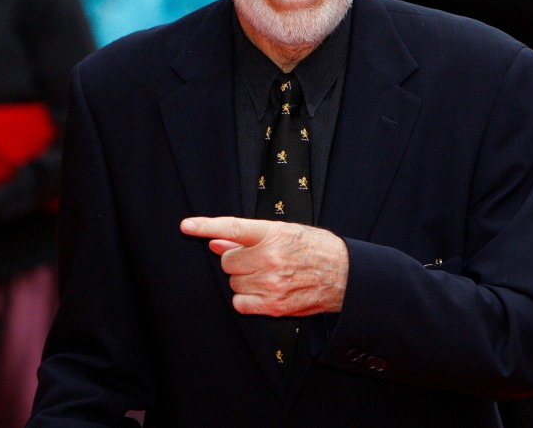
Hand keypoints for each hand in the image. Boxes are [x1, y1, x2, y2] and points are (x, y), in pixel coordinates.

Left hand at [180, 216, 348, 316]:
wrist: (345, 275)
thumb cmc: (315, 249)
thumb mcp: (285, 232)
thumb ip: (249, 238)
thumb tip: (216, 243)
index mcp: (274, 234)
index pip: (233, 228)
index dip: (206, 226)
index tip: (186, 226)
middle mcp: (271, 258)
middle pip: (228, 262)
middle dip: (238, 261)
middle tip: (258, 260)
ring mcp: (272, 283)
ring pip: (233, 283)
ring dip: (244, 280)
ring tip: (268, 275)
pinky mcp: (274, 306)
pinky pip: (240, 304)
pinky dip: (246, 299)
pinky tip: (264, 292)